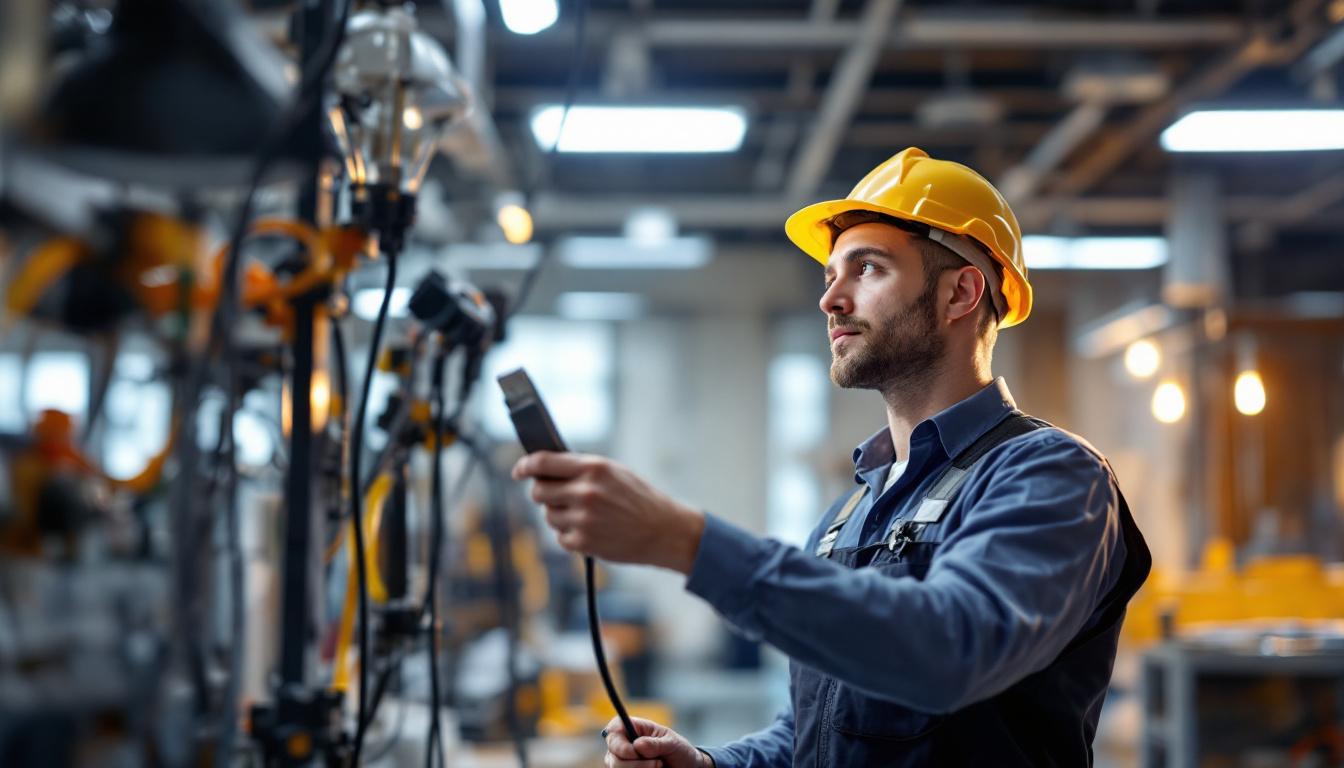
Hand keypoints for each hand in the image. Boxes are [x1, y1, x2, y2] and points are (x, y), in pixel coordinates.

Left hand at [511, 452, 704, 573]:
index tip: (518, 470)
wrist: (664, 531)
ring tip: (585, 515)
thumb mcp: (614, 472)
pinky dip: (570, 535)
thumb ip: (581, 469)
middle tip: (556, 496)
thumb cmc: (639, 498)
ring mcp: (583, 519)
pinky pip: (560, 537)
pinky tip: (590, 531)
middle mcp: (585, 492)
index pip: (543, 462)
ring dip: (559, 515)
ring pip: (549, 516)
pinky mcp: (583, 542)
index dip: (525, 466)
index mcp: (593, 468)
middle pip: (539, 491)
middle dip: (544, 493)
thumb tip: (546, 469)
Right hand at [603, 716, 709, 767]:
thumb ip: (656, 744)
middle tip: (658, 764)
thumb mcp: (672, 743)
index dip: (619, 744)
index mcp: (633, 728)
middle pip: (613, 758)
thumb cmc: (679, 750)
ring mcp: (622, 763)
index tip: (635, 752)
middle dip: (636, 765)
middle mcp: (623, 745)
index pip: (613, 731)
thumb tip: (638, 745)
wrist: (687, 767)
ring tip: (659, 767)